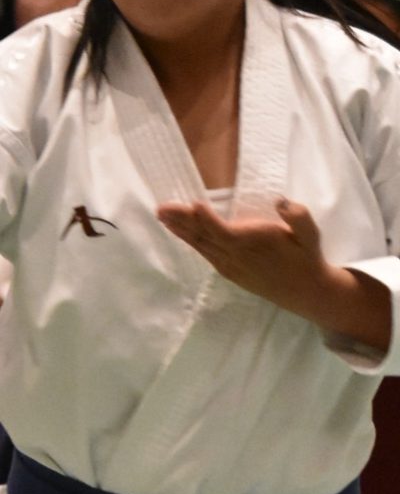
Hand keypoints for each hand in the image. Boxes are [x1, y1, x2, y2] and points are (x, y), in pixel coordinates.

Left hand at [158, 196, 329, 322]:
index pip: (225, 231)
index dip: (208, 219)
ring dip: (181, 230)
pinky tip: (180, 232)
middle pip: (204, 236)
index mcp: (254, 244)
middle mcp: (237, 256)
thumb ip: (297, 216)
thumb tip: (281, 202)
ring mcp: (230, 265)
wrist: (306, 291)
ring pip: (201, 245)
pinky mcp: (229, 271)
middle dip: (182, 221)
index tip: (194, 204)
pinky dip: (191, 241)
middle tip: (161, 208)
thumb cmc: (307, 257)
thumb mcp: (310, 234)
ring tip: (162, 216)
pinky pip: (206, 254)